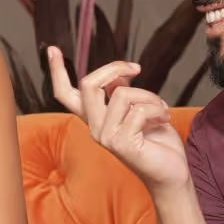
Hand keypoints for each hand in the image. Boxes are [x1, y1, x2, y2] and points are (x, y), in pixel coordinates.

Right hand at [46, 47, 189, 194]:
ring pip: (122, 94)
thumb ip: (121, 94)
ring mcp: (105, 136)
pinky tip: (163, 119)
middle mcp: (94, 127)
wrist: (171, 173)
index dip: (56, 71)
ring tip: (160, 108)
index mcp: (94, 118)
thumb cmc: (156, 141)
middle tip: (136, 68)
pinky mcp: (121, 143)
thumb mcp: (137, 109)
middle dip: (115, 67)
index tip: (52, 49)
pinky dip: (158, 109)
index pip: (65, 94)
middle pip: (88, 84)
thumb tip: (115, 77)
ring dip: (149, 96)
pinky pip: (139, 110)